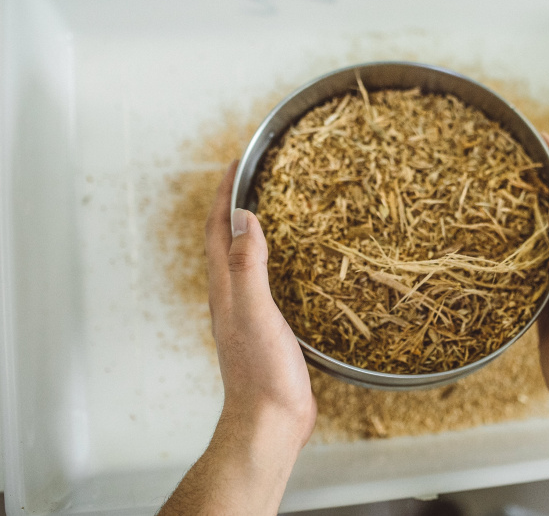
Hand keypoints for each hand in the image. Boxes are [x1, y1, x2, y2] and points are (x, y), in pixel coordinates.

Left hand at [205, 161, 316, 447]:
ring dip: (253, 231)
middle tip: (254, 178)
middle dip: (234, 206)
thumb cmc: (263, 373)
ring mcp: (249, 315)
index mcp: (225, 290)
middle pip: (226, 242)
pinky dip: (273, 261)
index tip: (236, 163)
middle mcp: (231, 298)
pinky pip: (265, 282)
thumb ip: (248, 266)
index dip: (223, 196)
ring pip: (244, 261)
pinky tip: (292, 264)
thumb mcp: (256, 312)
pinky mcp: (268, 329)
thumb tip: (243, 218)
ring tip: (273, 209)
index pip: (218, 231)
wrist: (271, 422)